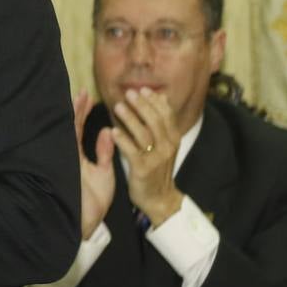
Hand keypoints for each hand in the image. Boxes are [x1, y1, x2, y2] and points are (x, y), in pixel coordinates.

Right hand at [73, 90, 115, 239]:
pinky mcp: (67, 168)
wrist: (86, 222)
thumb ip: (104, 152)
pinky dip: (73, 132)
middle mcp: (70, 155)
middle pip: (71, 126)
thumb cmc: (93, 200)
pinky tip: (74, 118)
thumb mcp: (102, 172)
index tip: (88, 96)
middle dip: (76, 108)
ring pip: (67, 133)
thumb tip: (108, 130)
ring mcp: (67, 161)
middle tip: (82, 90)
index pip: (79, 129)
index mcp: (77, 155)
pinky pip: (69, 146)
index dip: (82, 112)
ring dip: (75, 115)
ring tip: (81, 97)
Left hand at [110, 87, 182, 226]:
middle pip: (156, 121)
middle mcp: (167, 146)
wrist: (159, 197)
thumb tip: (160, 98)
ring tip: (118, 107)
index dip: (155, 101)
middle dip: (142, 105)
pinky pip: (132, 152)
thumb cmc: (157, 167)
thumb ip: (161, 123)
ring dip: (131, 119)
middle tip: (129, 93)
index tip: (143, 89)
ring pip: (144, 134)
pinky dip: (123, 140)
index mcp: (173, 138)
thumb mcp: (164, 144)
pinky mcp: (143, 169)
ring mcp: (156, 158)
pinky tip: (113, 131)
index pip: (166, 115)